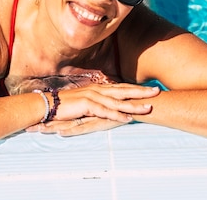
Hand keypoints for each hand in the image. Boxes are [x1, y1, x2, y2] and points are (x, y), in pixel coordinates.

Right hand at [26, 83, 159, 131]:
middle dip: (141, 91)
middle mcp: (98, 90)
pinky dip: (117, 115)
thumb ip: (98, 102)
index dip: (137, 88)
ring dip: (133, 105)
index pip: (122, 87)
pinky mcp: (87, 106)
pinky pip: (105, 111)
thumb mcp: (86, 102)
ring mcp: (93, 97)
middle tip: (156, 92)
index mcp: (99, 88)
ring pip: (117, 102)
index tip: (151, 89)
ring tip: (147, 108)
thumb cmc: (67, 104)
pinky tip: (127, 119)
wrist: (49, 104)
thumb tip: (110, 105)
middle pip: (124, 91)